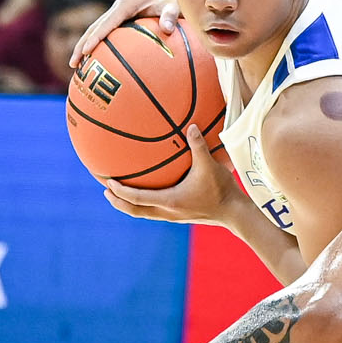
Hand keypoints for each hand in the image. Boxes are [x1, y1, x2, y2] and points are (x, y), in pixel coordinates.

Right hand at [70, 0, 177, 67]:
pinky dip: (96, 46)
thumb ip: (171, 16)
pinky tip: (94, 61)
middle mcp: (119, 7)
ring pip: (96, 30)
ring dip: (84, 46)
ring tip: (75, 66)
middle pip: (95, 27)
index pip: (107, 23)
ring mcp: (118, 13)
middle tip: (73, 64)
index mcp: (127, 4)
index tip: (86, 51)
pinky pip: (105, 33)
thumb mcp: (175, 5)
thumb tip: (167, 29)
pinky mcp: (121, 19)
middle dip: (82, 45)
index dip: (96, 37)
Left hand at [98, 124, 239, 223]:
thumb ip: (198, 146)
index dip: (120, 192)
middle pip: (135, 211)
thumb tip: (191, 126)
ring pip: (144, 214)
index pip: (137, 198)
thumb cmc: (222, 190)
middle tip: (106, 191)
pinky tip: (148, 194)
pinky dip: (145, 204)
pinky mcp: (180, 216)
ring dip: (129, 205)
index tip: (108, 183)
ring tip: (120, 195)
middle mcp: (168, 212)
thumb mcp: (209, 166)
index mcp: (169, 201)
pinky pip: (155, 211)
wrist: (235, 214)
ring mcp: (173, 216)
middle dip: (118, 202)